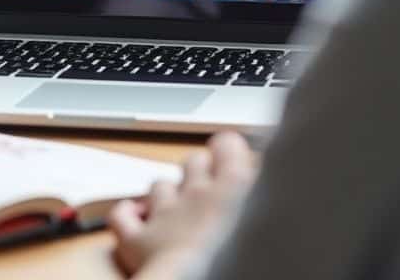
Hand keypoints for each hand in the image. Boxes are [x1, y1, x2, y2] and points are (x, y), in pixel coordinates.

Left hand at [108, 131, 257, 277]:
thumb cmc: (248, 255)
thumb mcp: (271, 212)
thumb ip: (270, 191)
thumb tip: (277, 176)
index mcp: (234, 184)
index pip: (227, 144)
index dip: (228, 148)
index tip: (233, 157)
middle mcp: (197, 191)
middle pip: (194, 161)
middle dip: (200, 170)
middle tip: (211, 190)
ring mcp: (165, 214)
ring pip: (160, 185)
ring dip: (167, 193)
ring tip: (178, 210)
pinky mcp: (139, 241)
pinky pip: (122, 216)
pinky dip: (127, 216)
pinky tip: (136, 220)